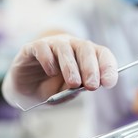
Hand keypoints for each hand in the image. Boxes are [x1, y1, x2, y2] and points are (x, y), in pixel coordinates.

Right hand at [2, 34, 117, 107]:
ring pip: (64, 49)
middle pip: (85, 49)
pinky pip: (42, 48)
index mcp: (86, 56)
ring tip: (73, 83)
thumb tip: (86, 84)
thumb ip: (78, 87)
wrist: (28, 92)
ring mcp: (52, 44)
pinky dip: (48, 60)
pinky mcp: (33, 48)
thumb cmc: (53, 89)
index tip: (108, 83)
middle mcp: (71, 46)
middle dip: (91, 68)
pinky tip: (51, 72)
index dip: (107, 67)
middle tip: (92, 86)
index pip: (102, 54)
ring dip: (71, 67)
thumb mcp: (69, 92)